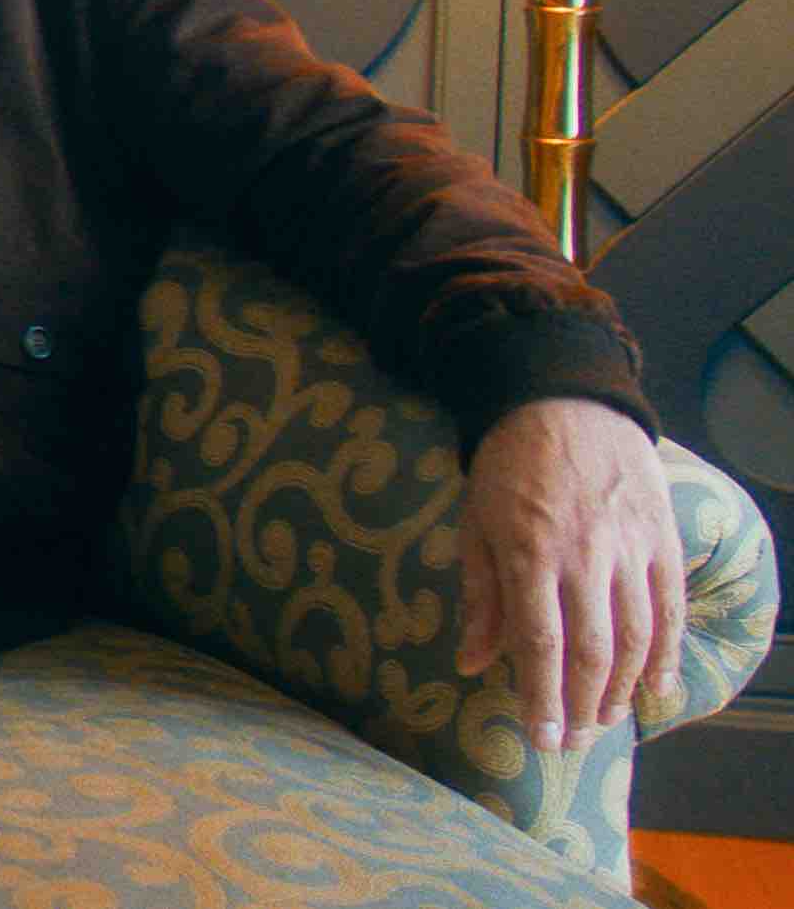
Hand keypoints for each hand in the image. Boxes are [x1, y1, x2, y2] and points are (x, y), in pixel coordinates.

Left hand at [456, 397, 682, 751]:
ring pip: (636, 635)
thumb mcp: (475, 524)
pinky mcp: (662, 538)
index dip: (542, 697)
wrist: (564, 402)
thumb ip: (480, 597)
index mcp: (530, 554)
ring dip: (624, 688)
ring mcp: (630, 548)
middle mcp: (585, 557)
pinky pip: (672, 607)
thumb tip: (472, 664)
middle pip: (593, 651)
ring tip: (606, 721)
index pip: (541, 644)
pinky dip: (668, 652)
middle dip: (583, 705)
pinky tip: (656, 687)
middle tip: (573, 741)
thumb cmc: (507, 466)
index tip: (541, 738)